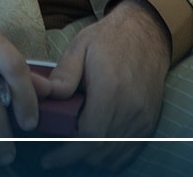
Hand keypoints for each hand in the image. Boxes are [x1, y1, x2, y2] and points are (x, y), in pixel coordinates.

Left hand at [40, 0, 171, 170]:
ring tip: (74, 145)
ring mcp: (143, 118)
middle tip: (56, 151)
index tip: (49, 158)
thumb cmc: (110, 39)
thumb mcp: (80, 48)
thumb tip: (42, 97)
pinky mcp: (149, 122)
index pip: (88, 136)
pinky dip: (110, 154)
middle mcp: (131, 108)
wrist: (146, 33)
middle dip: (75, 156)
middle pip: (100, 150)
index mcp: (111, 90)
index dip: (67, 153)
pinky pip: (129, 151)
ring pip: (114, 155)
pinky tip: (95, 145)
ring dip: (92, 156)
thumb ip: (62, 76)